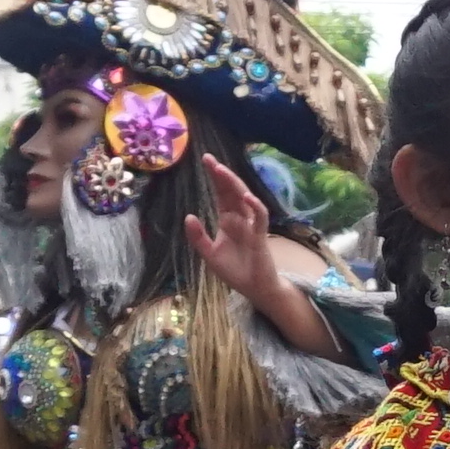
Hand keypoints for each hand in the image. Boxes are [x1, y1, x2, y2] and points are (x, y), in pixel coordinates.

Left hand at [190, 153, 279, 300]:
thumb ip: (198, 237)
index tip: (206, 160)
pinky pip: (260, 218)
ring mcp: (251, 225)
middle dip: (222, 175)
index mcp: (228, 219)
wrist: (253, 289)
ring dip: (235, 184)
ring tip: (222, 171)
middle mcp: (240, 218)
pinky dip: (255, 207)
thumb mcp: (209, 254)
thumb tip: (189, 216)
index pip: (221, 193)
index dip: (215, 178)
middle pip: (232, 191)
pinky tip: (247, 197)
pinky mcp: (261, 236)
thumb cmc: (234, 270)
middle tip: (209, 159)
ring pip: (245, 199)